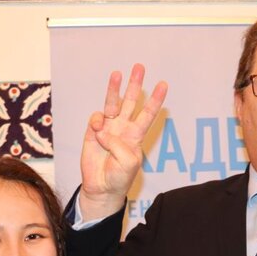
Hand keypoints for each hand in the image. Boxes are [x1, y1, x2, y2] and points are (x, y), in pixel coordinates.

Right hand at [79, 63, 167, 220]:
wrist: (102, 188)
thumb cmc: (119, 177)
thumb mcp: (128, 163)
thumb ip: (119, 145)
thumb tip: (104, 131)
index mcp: (136, 135)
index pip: (148, 114)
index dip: (156, 99)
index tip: (164, 84)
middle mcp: (123, 128)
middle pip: (130, 102)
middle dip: (135, 84)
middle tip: (139, 67)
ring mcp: (108, 128)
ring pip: (112, 103)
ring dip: (114, 89)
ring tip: (117, 74)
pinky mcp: (93, 132)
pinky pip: (96, 118)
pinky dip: (97, 120)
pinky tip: (98, 128)